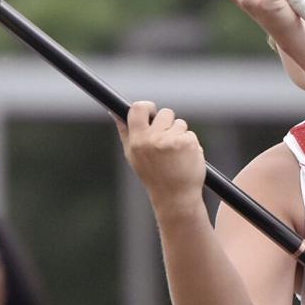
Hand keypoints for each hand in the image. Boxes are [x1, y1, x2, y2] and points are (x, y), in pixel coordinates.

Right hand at [115, 101, 207, 217]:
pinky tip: (185, 158)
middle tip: (166, 143)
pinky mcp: (188, 143)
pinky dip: (190, 144)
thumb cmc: (153, 175)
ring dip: (179, 134)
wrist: (175, 197)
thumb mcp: (133, 155)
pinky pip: (190, 134)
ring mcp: (171, 140)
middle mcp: (152, 139)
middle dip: (168, 124)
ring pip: (180, 123)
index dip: (148, 106)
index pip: (139, 108)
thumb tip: (114, 111)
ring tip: (175, 154)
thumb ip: (125, 131)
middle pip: (165, 113)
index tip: (152, 112)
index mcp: (137, 141)